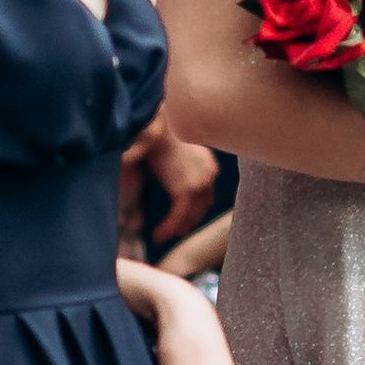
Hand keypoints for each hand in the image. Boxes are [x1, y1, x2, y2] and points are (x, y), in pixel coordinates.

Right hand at [118, 112, 222, 247]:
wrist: (156, 127)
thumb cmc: (157, 135)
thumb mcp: (172, 154)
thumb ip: (173, 171)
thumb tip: (163, 185)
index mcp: (208, 165)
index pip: (206, 195)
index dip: (195, 210)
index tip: (182, 220)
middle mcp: (208, 175)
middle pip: (202, 207)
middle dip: (188, 222)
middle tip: (172, 233)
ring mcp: (200, 184)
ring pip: (190, 215)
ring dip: (177, 228)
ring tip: (161, 236)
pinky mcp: (186, 191)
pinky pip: (178, 216)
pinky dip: (168, 228)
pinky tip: (156, 235)